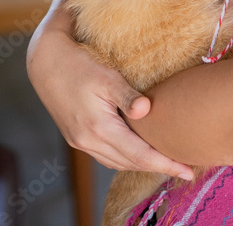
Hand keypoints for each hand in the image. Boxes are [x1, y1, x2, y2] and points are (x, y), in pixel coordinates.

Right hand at [26, 0, 194, 178]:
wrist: (45, 61)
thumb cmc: (78, 64)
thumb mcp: (105, 75)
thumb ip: (127, 95)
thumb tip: (147, 109)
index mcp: (98, 128)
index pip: (139, 155)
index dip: (165, 164)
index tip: (188, 172)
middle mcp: (88, 141)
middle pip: (129, 163)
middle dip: (157, 168)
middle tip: (184, 169)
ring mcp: (80, 141)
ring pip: (116, 162)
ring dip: (140, 164)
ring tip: (164, 161)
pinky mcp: (76, 136)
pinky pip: (105, 155)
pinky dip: (124, 157)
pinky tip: (135, 150)